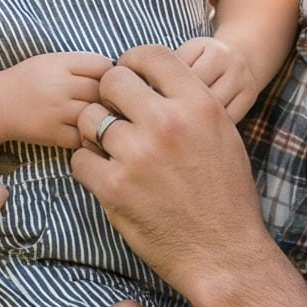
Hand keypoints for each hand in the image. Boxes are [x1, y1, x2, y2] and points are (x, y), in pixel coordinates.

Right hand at [0, 51, 111, 148]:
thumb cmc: (28, 81)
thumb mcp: (52, 61)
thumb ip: (82, 64)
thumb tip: (119, 74)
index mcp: (59, 63)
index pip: (103, 66)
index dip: (113, 74)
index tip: (111, 82)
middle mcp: (58, 86)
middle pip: (102, 91)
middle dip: (112, 97)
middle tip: (113, 103)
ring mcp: (56, 112)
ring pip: (96, 115)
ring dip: (105, 118)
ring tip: (105, 119)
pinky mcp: (52, 134)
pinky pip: (84, 137)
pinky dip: (92, 137)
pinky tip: (92, 133)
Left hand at [74, 46, 272, 305]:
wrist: (223, 252)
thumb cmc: (225, 195)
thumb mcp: (222, 134)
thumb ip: (189, 101)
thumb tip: (154, 79)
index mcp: (198, 104)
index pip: (149, 54)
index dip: (132, 64)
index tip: (130, 81)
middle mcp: (166, 123)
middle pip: (112, 81)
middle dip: (109, 97)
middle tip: (116, 118)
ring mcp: (136, 155)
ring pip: (89, 120)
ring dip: (95, 134)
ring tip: (112, 151)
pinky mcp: (113, 187)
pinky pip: (80, 160)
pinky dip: (88, 167)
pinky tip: (107, 177)